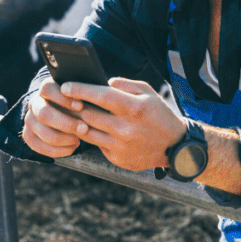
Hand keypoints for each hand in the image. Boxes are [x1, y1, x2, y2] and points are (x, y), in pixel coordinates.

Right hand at [21, 78, 87, 157]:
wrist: (65, 115)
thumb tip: (109, 85)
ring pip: (42, 132)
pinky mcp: (28, 135)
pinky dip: (57, 150)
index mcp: (46, 88)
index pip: (47, 89)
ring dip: (63, 139)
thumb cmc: (79, 103)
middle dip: (66, 123)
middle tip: (84, 129)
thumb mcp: (83, 94)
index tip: (81, 106)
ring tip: (78, 140)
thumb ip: (90, 91)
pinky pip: (38, 146)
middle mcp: (35, 102)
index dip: (63, 98)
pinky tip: (72, 148)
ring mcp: (30, 119)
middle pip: (44, 113)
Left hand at [61, 77, 186, 172]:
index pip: (100, 96)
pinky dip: (92, 135)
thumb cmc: (159, 115)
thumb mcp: (148, 92)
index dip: (79, 90)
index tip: (65, 86)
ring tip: (75, 114)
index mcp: (133, 108)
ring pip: (87, 131)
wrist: (174, 147)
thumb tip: (103, 83)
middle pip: (88, 114)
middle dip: (74, 106)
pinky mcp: (117, 159)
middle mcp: (125, 128)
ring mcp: (120, 146)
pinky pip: (96, 144)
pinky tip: (92, 128)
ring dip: (79, 122)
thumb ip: (124, 84)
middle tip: (66, 100)